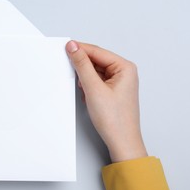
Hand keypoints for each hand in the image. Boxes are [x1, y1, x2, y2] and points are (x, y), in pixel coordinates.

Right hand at [66, 41, 146, 162]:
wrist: (121, 142)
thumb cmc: (115, 119)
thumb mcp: (93, 88)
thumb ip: (82, 65)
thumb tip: (74, 47)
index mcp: (125, 67)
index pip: (97, 51)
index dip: (80, 49)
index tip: (65, 47)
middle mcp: (124, 72)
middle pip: (96, 60)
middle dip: (82, 66)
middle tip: (67, 67)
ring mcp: (118, 82)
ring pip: (95, 71)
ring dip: (85, 78)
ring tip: (83, 89)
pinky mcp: (112, 91)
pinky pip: (96, 81)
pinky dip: (88, 86)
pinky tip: (86, 95)